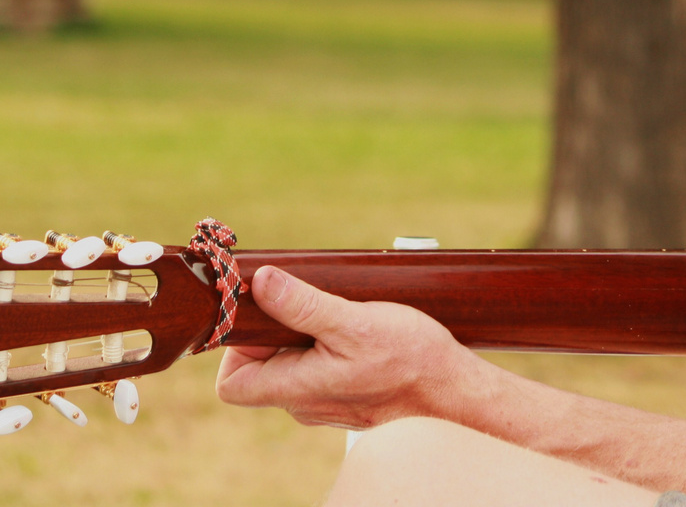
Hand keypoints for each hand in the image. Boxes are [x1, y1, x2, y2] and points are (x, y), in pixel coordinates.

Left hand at [215, 265, 484, 429]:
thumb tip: (262, 283)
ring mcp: (326, 402)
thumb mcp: (354, 322)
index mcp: (296, 389)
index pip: (231, 384)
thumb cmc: (409, 360)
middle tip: (308, 299)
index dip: (234, 349)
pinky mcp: (347, 396)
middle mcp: (305, 403)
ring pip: (293, 365)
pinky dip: (328, 344)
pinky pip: (320, 369)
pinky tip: (357, 327)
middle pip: (262, 368)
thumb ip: (303, 305)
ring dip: (306, 334)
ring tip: (340, 312)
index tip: (263, 315)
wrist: (454, 390)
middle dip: (277, 329)